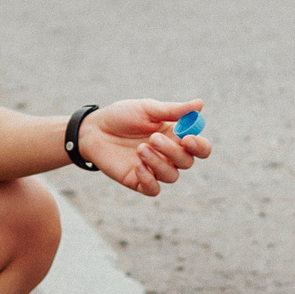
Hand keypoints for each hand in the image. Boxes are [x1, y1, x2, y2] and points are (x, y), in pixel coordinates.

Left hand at [75, 100, 211, 196]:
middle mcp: (169, 155)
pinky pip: (154, 189)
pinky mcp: (139, 182)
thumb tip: (200, 104)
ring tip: (140, 148)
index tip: (188, 139)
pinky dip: (149, 179)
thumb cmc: (122, 116)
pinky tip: (137, 165)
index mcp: (176, 137)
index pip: (200, 148)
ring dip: (158, 162)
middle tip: (153, 138)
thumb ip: (173, 110)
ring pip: (172, 176)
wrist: (94, 129)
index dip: (200, 146)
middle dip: (172, 151)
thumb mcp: (147, 109)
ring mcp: (155, 169)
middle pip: (187, 162)